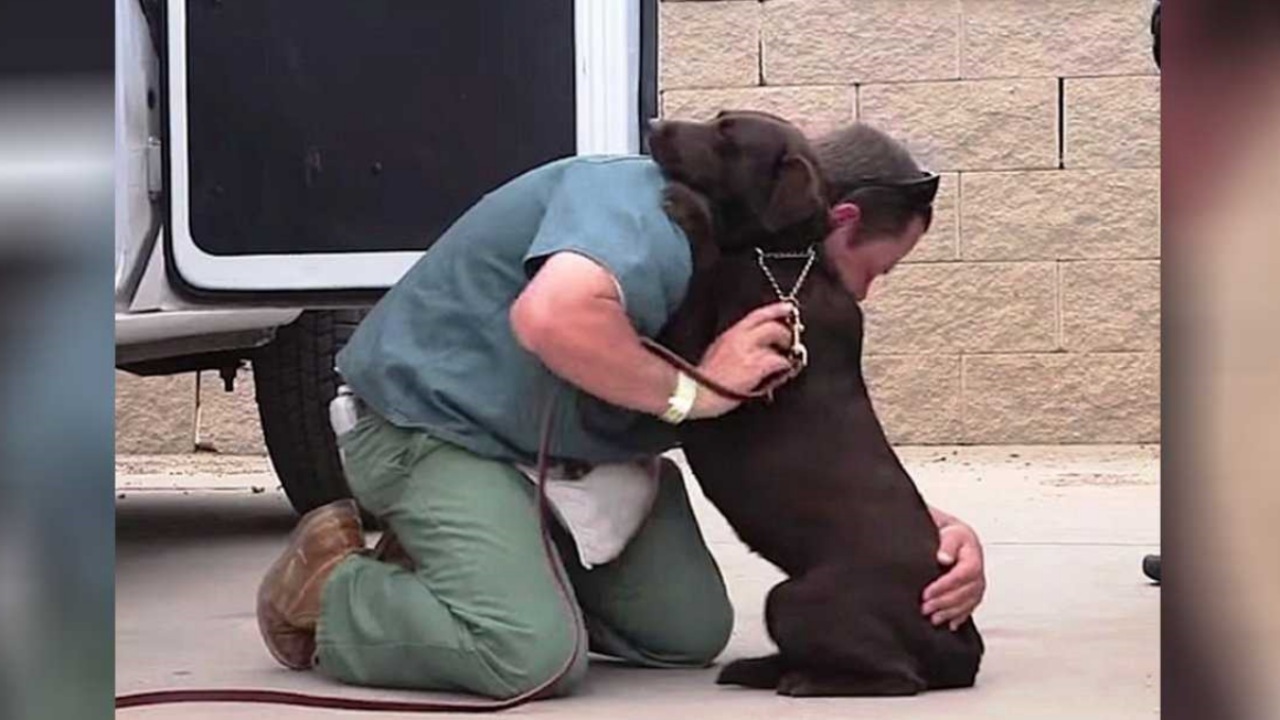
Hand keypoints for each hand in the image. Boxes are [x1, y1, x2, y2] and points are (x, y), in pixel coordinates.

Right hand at [689, 302, 794, 418]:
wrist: (697, 394)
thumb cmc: (704, 380)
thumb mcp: (716, 353)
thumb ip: (734, 345)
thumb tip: (753, 347)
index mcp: (730, 334)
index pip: (756, 315)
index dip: (775, 310)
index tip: (788, 308)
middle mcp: (739, 339)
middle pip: (771, 325)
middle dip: (785, 332)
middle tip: (790, 341)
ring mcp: (748, 352)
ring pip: (776, 341)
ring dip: (785, 350)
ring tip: (786, 359)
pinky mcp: (755, 366)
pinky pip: (778, 360)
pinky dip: (784, 365)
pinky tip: (783, 371)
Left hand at [921, 517, 985, 630]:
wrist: (958, 538)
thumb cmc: (953, 535)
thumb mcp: (950, 533)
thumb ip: (947, 544)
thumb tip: (943, 558)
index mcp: (973, 557)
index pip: (962, 575)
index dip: (944, 586)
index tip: (927, 593)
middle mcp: (978, 573)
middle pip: (964, 592)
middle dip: (944, 602)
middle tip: (925, 608)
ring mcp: (977, 585)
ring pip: (967, 603)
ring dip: (950, 613)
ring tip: (934, 618)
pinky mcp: (974, 593)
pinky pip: (970, 608)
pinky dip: (959, 617)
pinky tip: (950, 623)